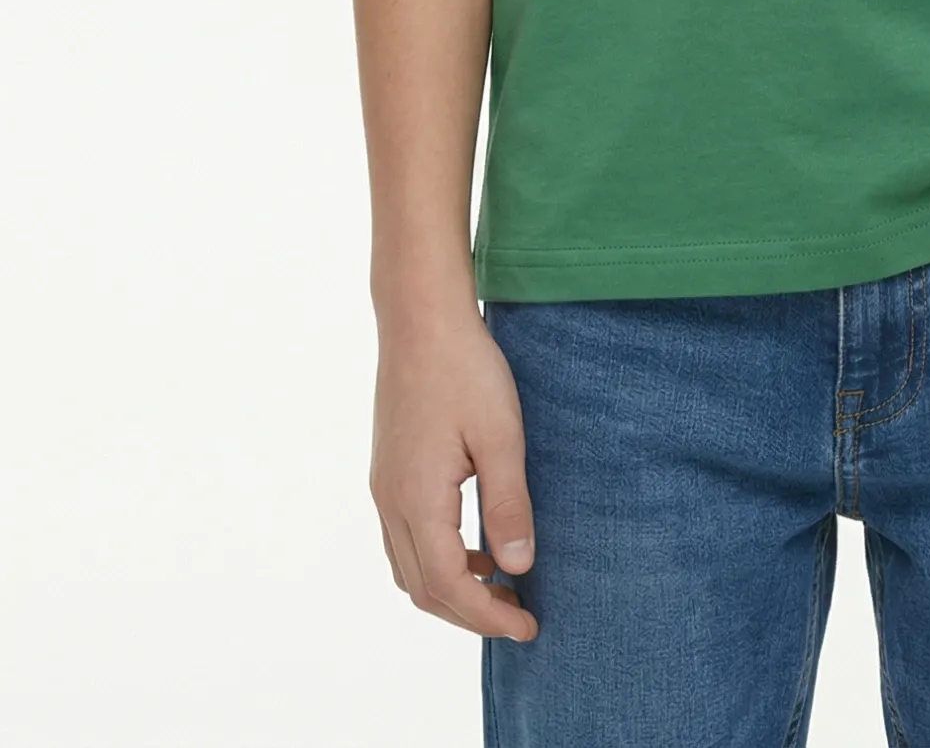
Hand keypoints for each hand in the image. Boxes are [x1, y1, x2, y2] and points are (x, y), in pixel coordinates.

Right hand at [370, 305, 539, 641]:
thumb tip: (518, 567)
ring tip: (499, 587)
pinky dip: (438, 560)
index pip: (449, 586)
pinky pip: (406, 539)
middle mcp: (391, 502)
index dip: (488, 616)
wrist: (420, 318)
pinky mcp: (388, 472)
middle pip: (423, 589)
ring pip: (410, 568)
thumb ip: (508, 505)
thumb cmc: (464, 369)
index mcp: (417, 499)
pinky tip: (474, 546)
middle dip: (470, 613)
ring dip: (451, 590)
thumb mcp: (501, 435)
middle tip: (519, 616)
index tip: (528, 627)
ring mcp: (384, 488)